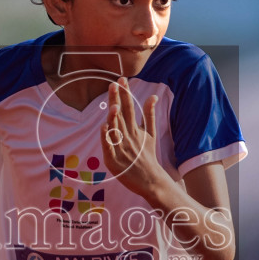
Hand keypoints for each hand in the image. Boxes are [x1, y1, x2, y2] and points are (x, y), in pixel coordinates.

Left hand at [102, 79, 163, 194]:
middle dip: (117, 98)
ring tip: (112, 104)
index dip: (125, 93)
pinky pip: (109, 147)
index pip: (129, 107)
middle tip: (114, 83)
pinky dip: (106, 137)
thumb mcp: (151, 134)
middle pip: (121, 114)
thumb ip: (150, 115)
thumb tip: (154, 96)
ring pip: (116, 129)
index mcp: (136, 129)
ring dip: (114, 117)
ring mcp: (121, 148)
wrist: (150, 180)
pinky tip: (104, 127)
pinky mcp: (114, 160)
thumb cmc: (148, 156)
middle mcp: (128, 136)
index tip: (122, 79)